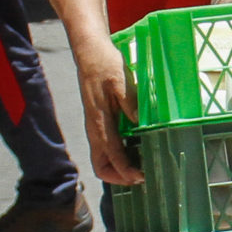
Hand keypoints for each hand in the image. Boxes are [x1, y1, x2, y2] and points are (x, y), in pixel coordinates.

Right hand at [75, 40, 143, 186]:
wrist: (90, 53)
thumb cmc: (106, 65)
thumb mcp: (121, 81)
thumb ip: (130, 103)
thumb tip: (139, 123)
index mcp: (99, 122)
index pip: (111, 155)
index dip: (126, 170)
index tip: (141, 176)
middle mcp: (94, 129)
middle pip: (101, 166)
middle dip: (119, 177)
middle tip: (140, 177)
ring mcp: (94, 127)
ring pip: (102, 158)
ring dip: (118, 168)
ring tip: (140, 168)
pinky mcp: (98, 122)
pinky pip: (105, 148)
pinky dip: (117, 157)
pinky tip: (134, 150)